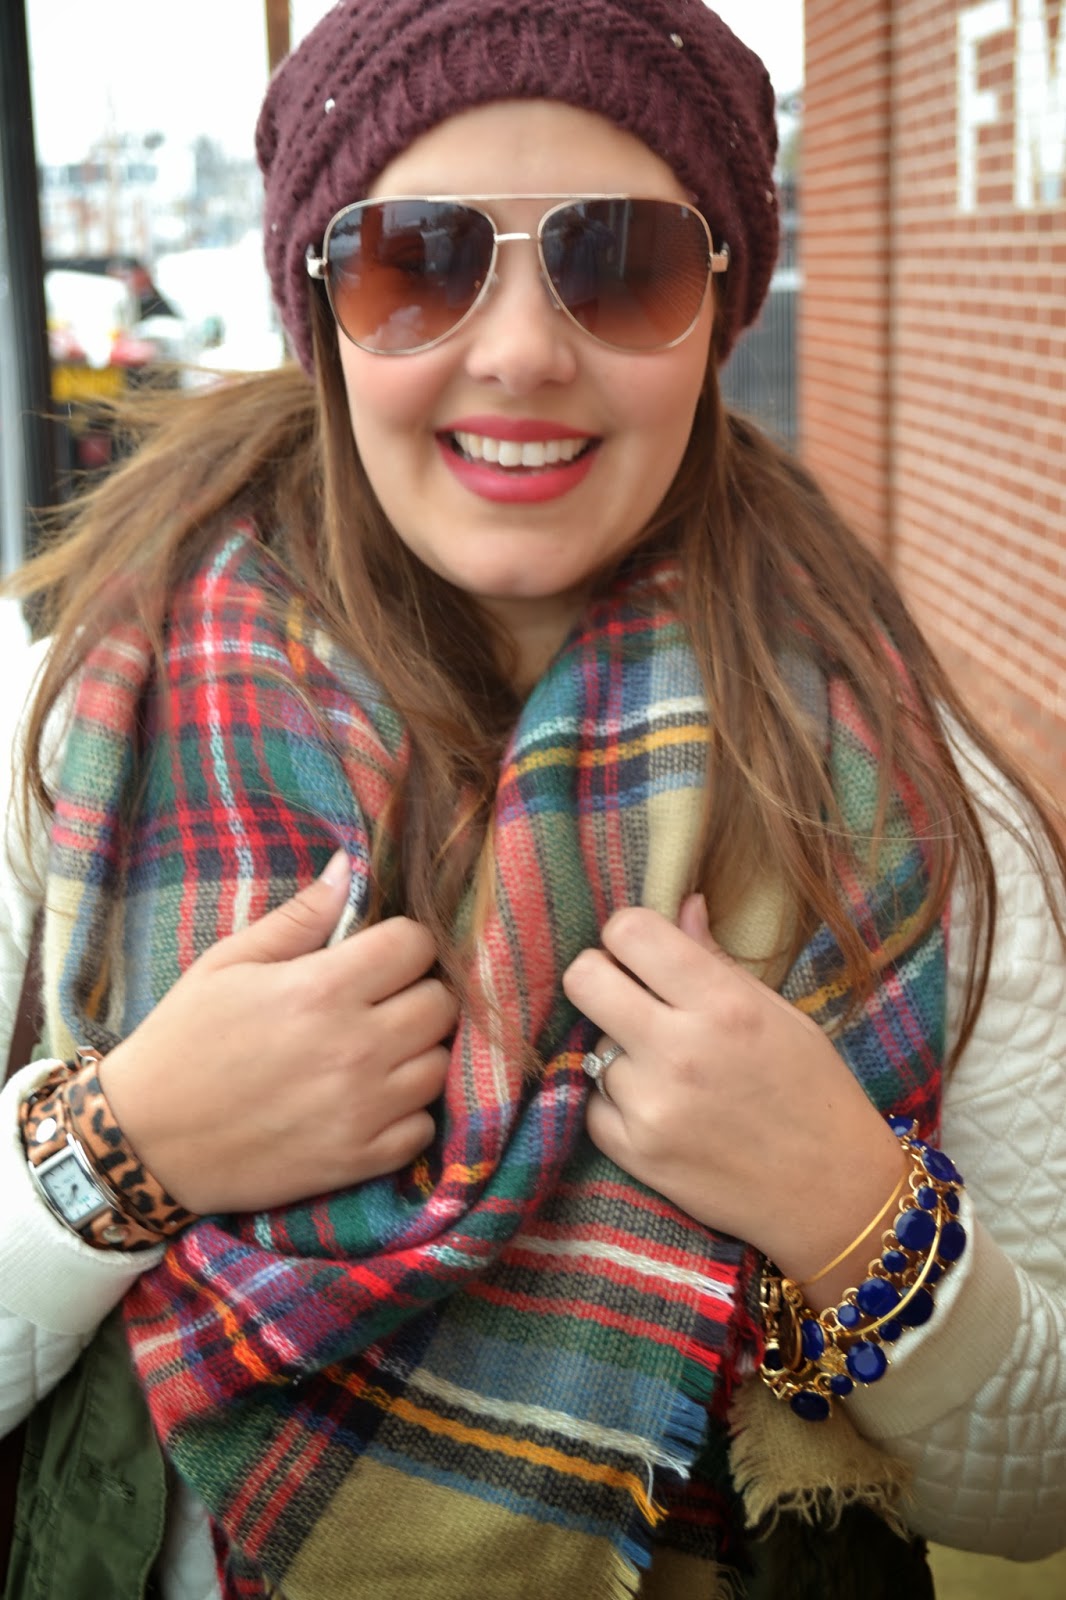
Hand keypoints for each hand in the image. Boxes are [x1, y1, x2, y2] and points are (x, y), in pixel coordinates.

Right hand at [99, 850, 456, 1213]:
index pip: (416, 944)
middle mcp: (355, 1047)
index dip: (402, 943)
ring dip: (416, 1053)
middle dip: (416, 993)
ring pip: (439, 1064)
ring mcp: (363, 1108)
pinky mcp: (360, 1159)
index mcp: (322, 989)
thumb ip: (299, 917)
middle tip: (381, 1003)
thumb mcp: (228, 963)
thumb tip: (347, 868)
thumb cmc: (184, 1041)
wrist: (146, 1142)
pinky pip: (423, 1126)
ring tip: (377, 1051)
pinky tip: (373, 1100)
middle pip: (440, 1004)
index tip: (380, 956)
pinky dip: (407, 1112)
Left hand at [563, 895, 902, 1299]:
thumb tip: (681, 904)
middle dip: (600, 979)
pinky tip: (662, 1109)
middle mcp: (680, 1050)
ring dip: (620, 1051)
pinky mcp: (634, 1153)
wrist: (834, 1197)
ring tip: (669, 1070)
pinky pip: (593, 1104)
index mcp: (724, 1004)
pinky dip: (617, 1104)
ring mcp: (651, 1106)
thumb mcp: (781, 1015)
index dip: (628, 936)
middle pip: (583, 978)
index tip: (642, 954)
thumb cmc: (816, 1095)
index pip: (629, 931)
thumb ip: (717, 960)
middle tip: (628, 997)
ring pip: (592, 1045)